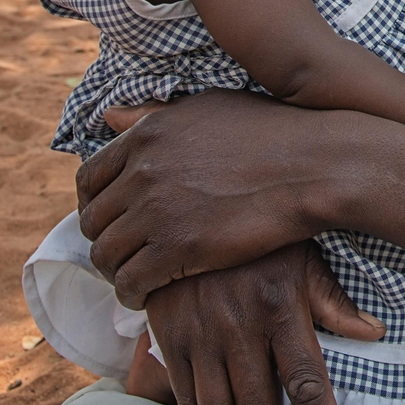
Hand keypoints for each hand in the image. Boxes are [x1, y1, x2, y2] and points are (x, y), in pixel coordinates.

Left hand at [77, 91, 362, 306]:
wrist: (315, 166)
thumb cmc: (272, 133)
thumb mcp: (206, 108)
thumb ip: (153, 116)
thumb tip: (108, 117)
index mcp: (146, 135)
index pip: (89, 178)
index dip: (94, 204)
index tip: (111, 220)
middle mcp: (142, 171)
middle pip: (93, 221)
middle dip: (104, 240)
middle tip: (124, 254)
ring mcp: (157, 211)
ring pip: (106, 256)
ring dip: (116, 272)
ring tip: (134, 278)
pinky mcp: (178, 249)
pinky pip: (132, 282)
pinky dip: (132, 294)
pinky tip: (148, 296)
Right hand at [143, 241, 382, 404]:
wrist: (186, 208)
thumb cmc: (259, 236)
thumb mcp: (303, 256)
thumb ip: (335, 300)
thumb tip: (375, 332)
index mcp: (280, 309)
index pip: (308, 385)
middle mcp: (240, 329)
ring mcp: (201, 338)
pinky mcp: (172, 341)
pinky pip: (188, 400)